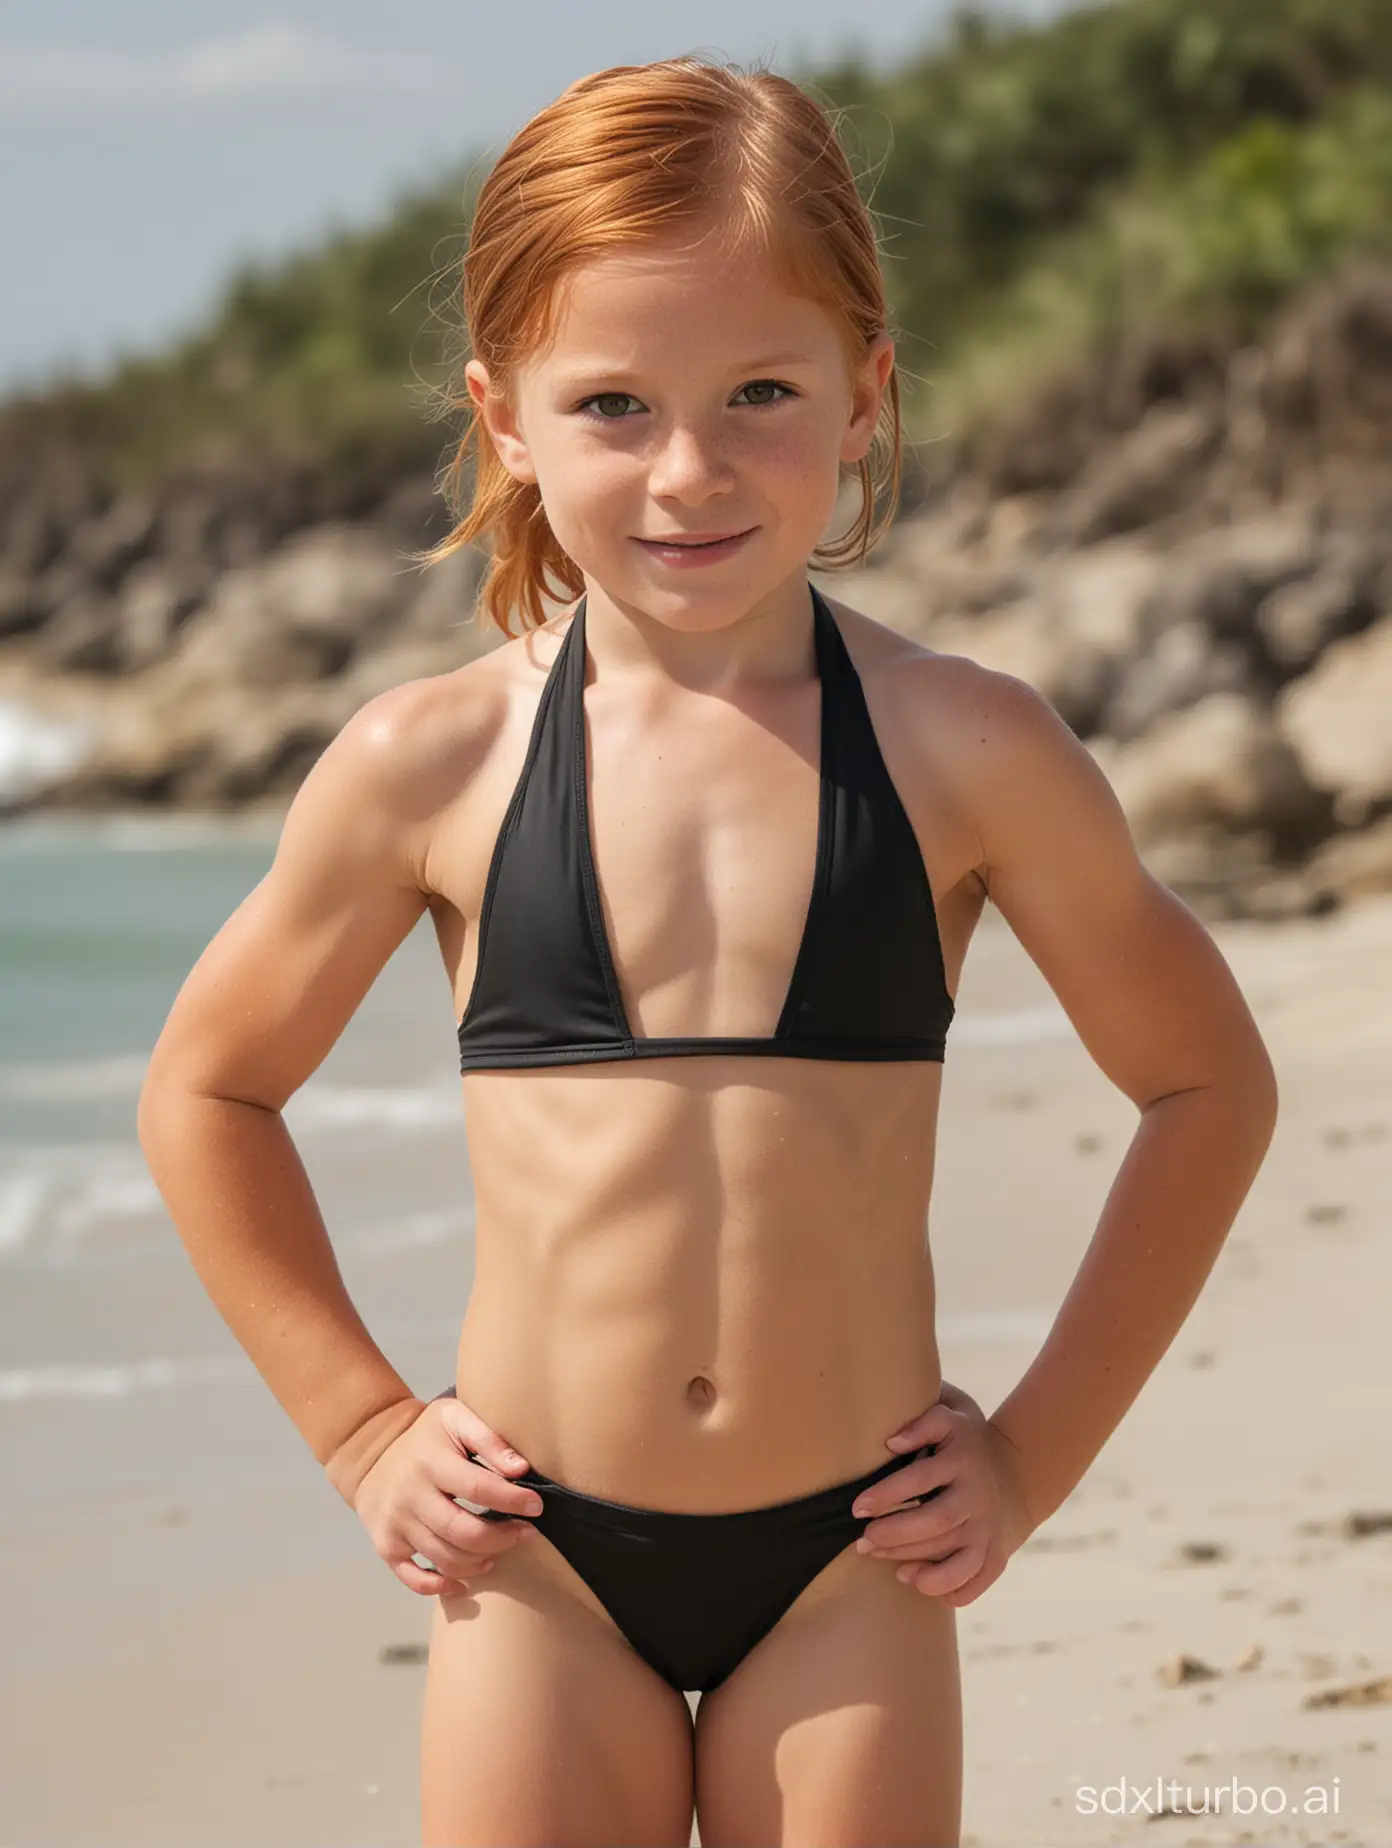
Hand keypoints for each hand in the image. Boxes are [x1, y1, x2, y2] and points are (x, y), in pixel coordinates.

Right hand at [351, 1393, 544, 1597]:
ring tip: (500, 1550)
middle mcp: (410, 1495)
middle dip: (502, 1538)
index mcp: (430, 1461)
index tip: (537, 1506)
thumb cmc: (428, 1436)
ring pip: (444, 1558)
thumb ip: (489, 1437)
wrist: (373, 1451)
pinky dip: (440, 1586)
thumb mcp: (455, 1418)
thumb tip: (520, 1468)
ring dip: (480, 1561)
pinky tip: (463, 1583)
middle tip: (526, 1533)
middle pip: (462, 1531)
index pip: (478, 1488)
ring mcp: (396, 1523)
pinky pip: (412, 1578)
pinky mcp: (386, 1545)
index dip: (512, 1500)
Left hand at [851, 1380, 1035, 1607]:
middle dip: (896, 1535)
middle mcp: (977, 1495)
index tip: (858, 1507)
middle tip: (862, 1541)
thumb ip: (922, 1422)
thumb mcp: (950, 1418)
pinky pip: (975, 1579)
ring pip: (955, 1556)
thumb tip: (890, 1442)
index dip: (887, 1494)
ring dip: (915, 1563)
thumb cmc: (964, 1443)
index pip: (921, 1478)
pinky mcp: (996, 1553)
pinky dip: (947, 1587)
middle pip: (937, 1521)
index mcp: (962, 1458)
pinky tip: (917, 1581)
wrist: (1020, 1470)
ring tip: (884, 1562)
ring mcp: (989, 1528)